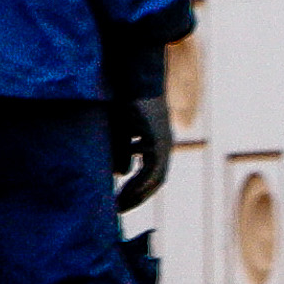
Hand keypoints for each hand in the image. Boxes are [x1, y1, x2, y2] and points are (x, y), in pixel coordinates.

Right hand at [108, 64, 175, 215]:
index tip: (119, 200)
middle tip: (119, 209)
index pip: (150, 172)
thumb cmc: (123, 95)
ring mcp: (163, 142)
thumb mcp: (119, 128)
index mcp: (157, 140)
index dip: (136, 189)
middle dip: (137, 197)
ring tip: (119, 205)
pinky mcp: (157, 140)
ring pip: (156, 178)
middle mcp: (164, 144)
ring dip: (138, 194)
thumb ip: (121, 149)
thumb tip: (121, 172)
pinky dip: (139, 183)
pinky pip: (152, 169)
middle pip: (156, 180)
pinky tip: (125, 191)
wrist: (133, 74)